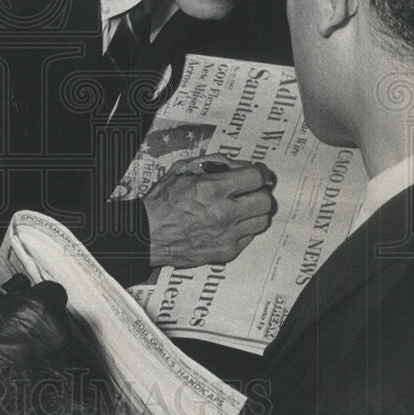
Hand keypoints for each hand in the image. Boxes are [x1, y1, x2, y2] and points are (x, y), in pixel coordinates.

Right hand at [141, 156, 274, 268]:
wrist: (148, 234)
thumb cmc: (163, 201)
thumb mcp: (183, 169)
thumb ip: (215, 162)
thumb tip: (241, 165)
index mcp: (212, 189)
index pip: (256, 178)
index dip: (260, 173)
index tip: (259, 173)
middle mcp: (223, 213)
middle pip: (265, 201)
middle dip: (259, 192)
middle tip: (249, 191)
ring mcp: (227, 235)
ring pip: (262, 220)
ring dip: (254, 211)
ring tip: (239, 207)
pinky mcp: (226, 252)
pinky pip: (249, 237)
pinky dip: (243, 228)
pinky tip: (228, 223)